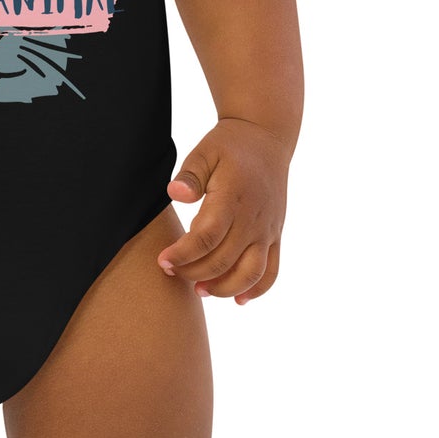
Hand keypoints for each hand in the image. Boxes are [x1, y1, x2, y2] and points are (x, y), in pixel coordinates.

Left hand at [156, 118, 290, 304]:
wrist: (266, 138)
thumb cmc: (229, 145)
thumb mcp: (204, 151)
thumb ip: (190, 175)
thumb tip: (174, 194)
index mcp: (233, 198)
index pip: (207, 237)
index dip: (183, 254)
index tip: (162, 261)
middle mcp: (254, 218)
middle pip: (224, 259)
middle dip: (194, 272)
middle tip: (171, 272)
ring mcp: (268, 229)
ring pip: (251, 272)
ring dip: (225, 288)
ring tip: (199, 290)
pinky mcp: (276, 234)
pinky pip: (272, 270)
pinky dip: (258, 289)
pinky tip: (238, 299)